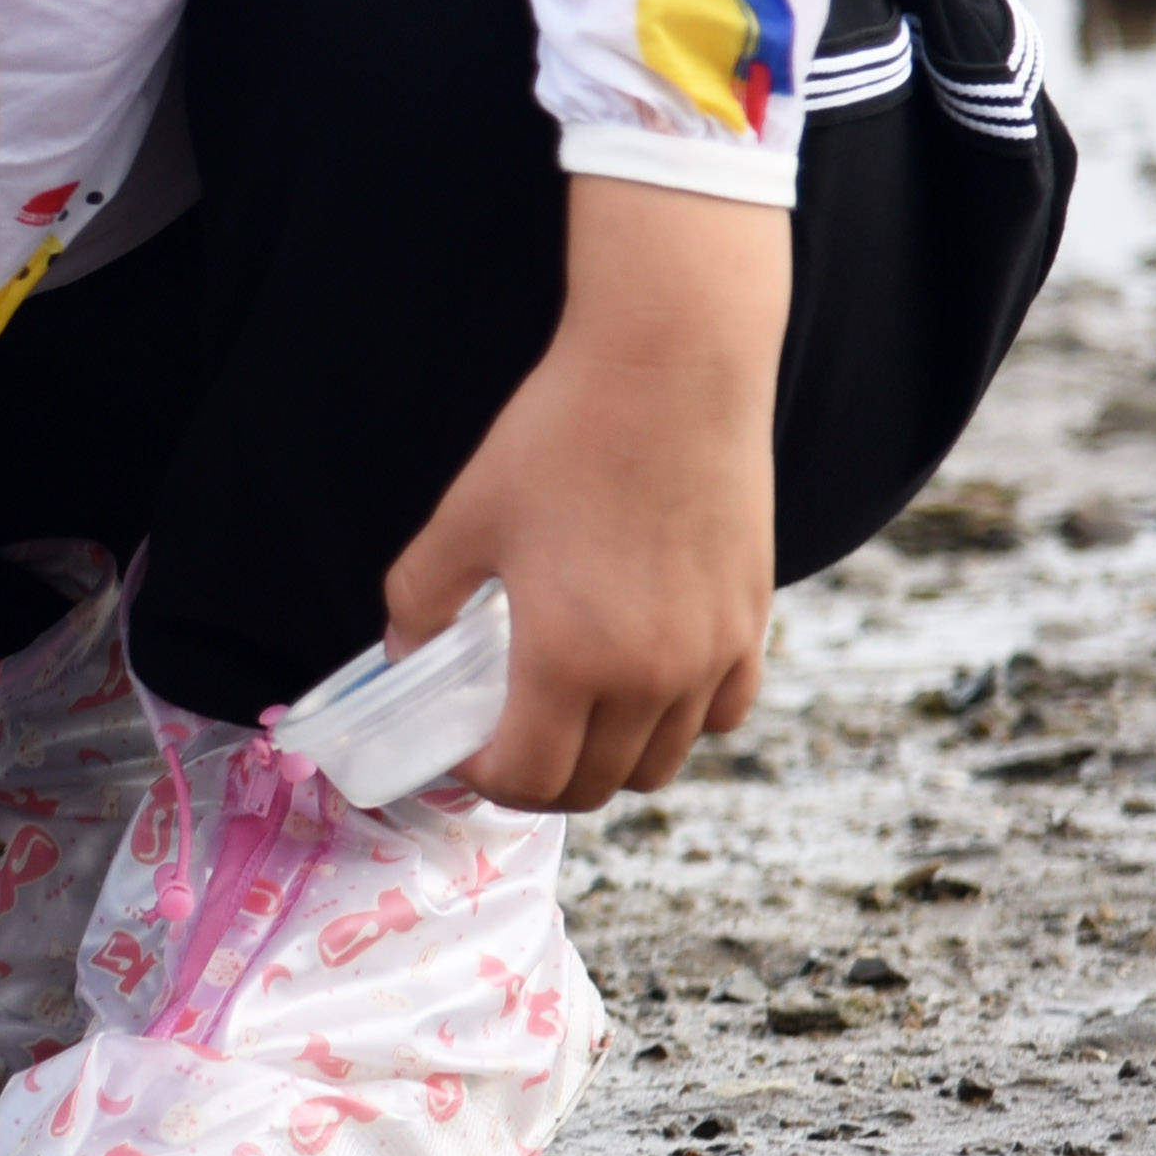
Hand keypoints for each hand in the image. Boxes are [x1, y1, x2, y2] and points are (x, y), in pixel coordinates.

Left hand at [380, 178, 786, 811]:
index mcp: (570, 660)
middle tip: (507, 740)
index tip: (464, 749)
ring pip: (662, 759)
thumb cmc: (561, 438)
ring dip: (609, 756)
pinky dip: (679, 718)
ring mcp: (712, 654)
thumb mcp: (464, 518)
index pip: (532, 779)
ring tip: (569, 713)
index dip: (488, 780)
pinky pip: (722, 711)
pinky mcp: (752, 621)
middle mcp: (652, 676)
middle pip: (597, 784)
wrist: (671, 370)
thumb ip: (421, 598)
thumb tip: (403, 650)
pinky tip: (640, 680)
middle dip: (542, 779)